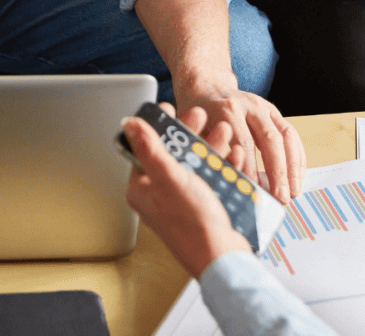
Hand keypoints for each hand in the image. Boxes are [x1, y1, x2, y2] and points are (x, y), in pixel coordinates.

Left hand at [124, 104, 251, 277]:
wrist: (223, 257)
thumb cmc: (193, 225)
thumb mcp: (170, 178)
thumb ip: (150, 149)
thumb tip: (130, 125)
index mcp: (144, 188)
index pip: (146, 148)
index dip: (159, 126)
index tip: (170, 108)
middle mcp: (161, 193)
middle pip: (173, 152)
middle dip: (190, 133)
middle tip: (202, 116)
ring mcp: (184, 199)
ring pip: (195, 162)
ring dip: (210, 145)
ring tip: (224, 132)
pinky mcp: (205, 204)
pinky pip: (212, 176)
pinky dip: (223, 164)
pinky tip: (234, 155)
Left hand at [175, 82, 305, 203]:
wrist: (207, 86)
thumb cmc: (199, 116)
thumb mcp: (195, 131)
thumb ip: (211, 153)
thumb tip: (227, 185)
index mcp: (226, 109)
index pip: (244, 142)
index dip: (251, 169)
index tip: (255, 193)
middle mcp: (250, 105)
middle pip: (270, 139)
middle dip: (278, 172)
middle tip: (281, 198)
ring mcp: (265, 107)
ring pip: (287, 136)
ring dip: (293, 167)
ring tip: (293, 192)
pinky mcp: (274, 112)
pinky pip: (292, 134)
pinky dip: (297, 157)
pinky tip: (297, 177)